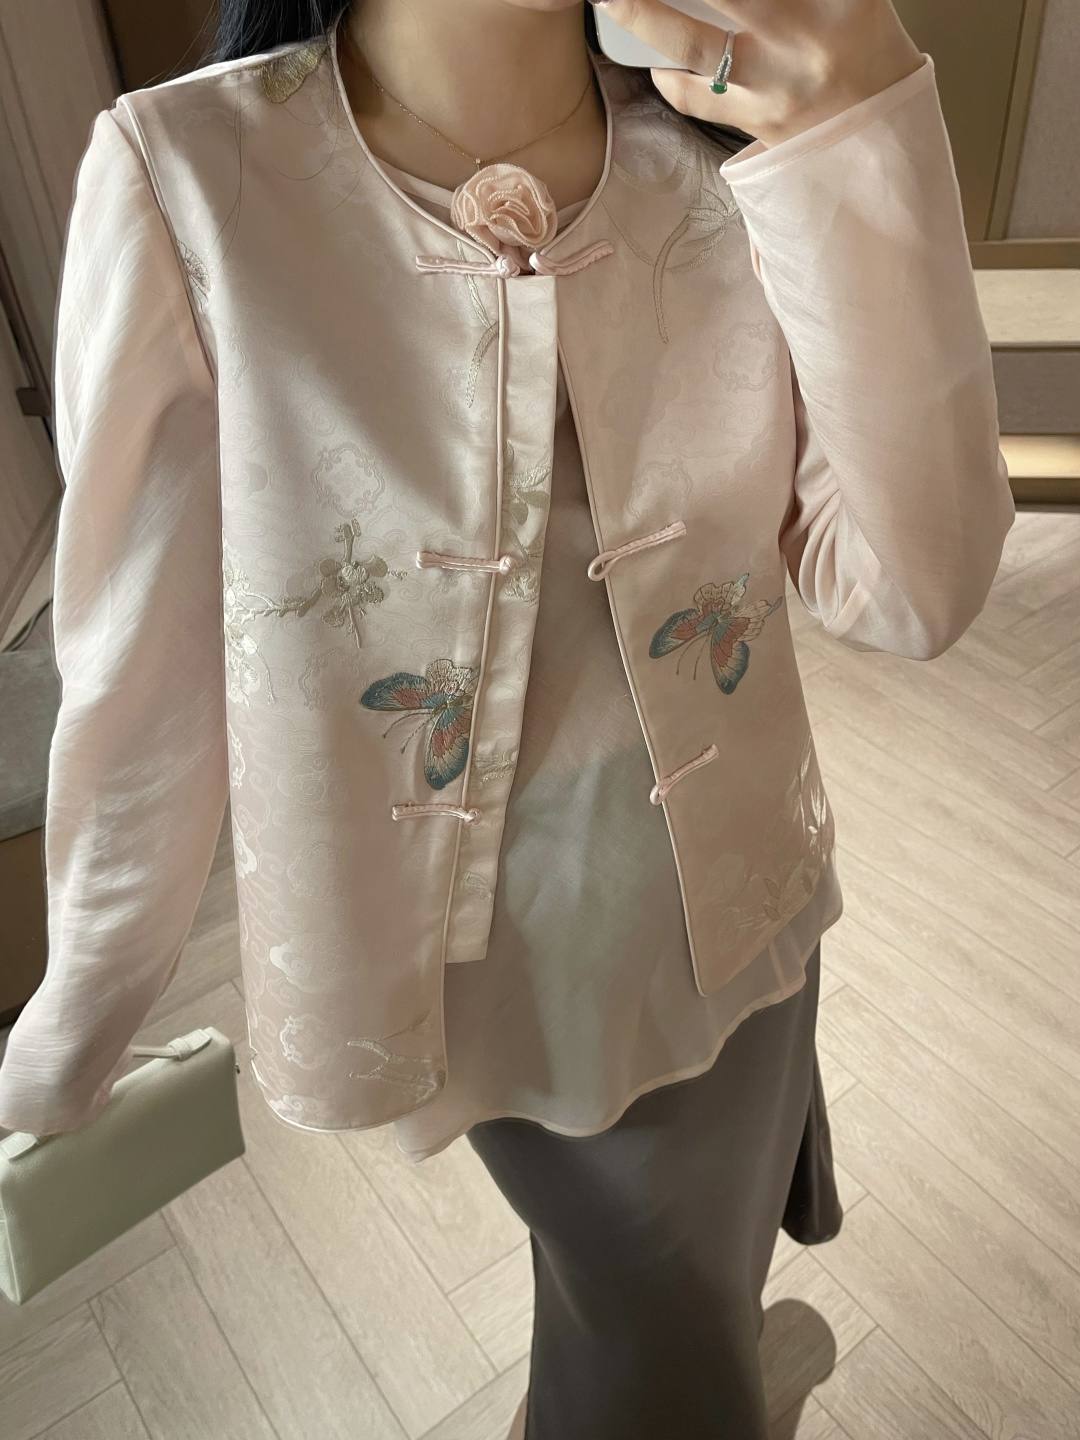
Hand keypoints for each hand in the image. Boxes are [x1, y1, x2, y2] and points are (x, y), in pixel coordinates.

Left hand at [592, 0, 924, 147]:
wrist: (886, 138)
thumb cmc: (867, 51)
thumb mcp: (854, 1)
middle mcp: (806, 37)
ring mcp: (777, 85)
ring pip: (696, 44)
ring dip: (646, 17)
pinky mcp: (757, 123)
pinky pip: (698, 100)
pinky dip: (670, 79)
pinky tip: (656, 62)